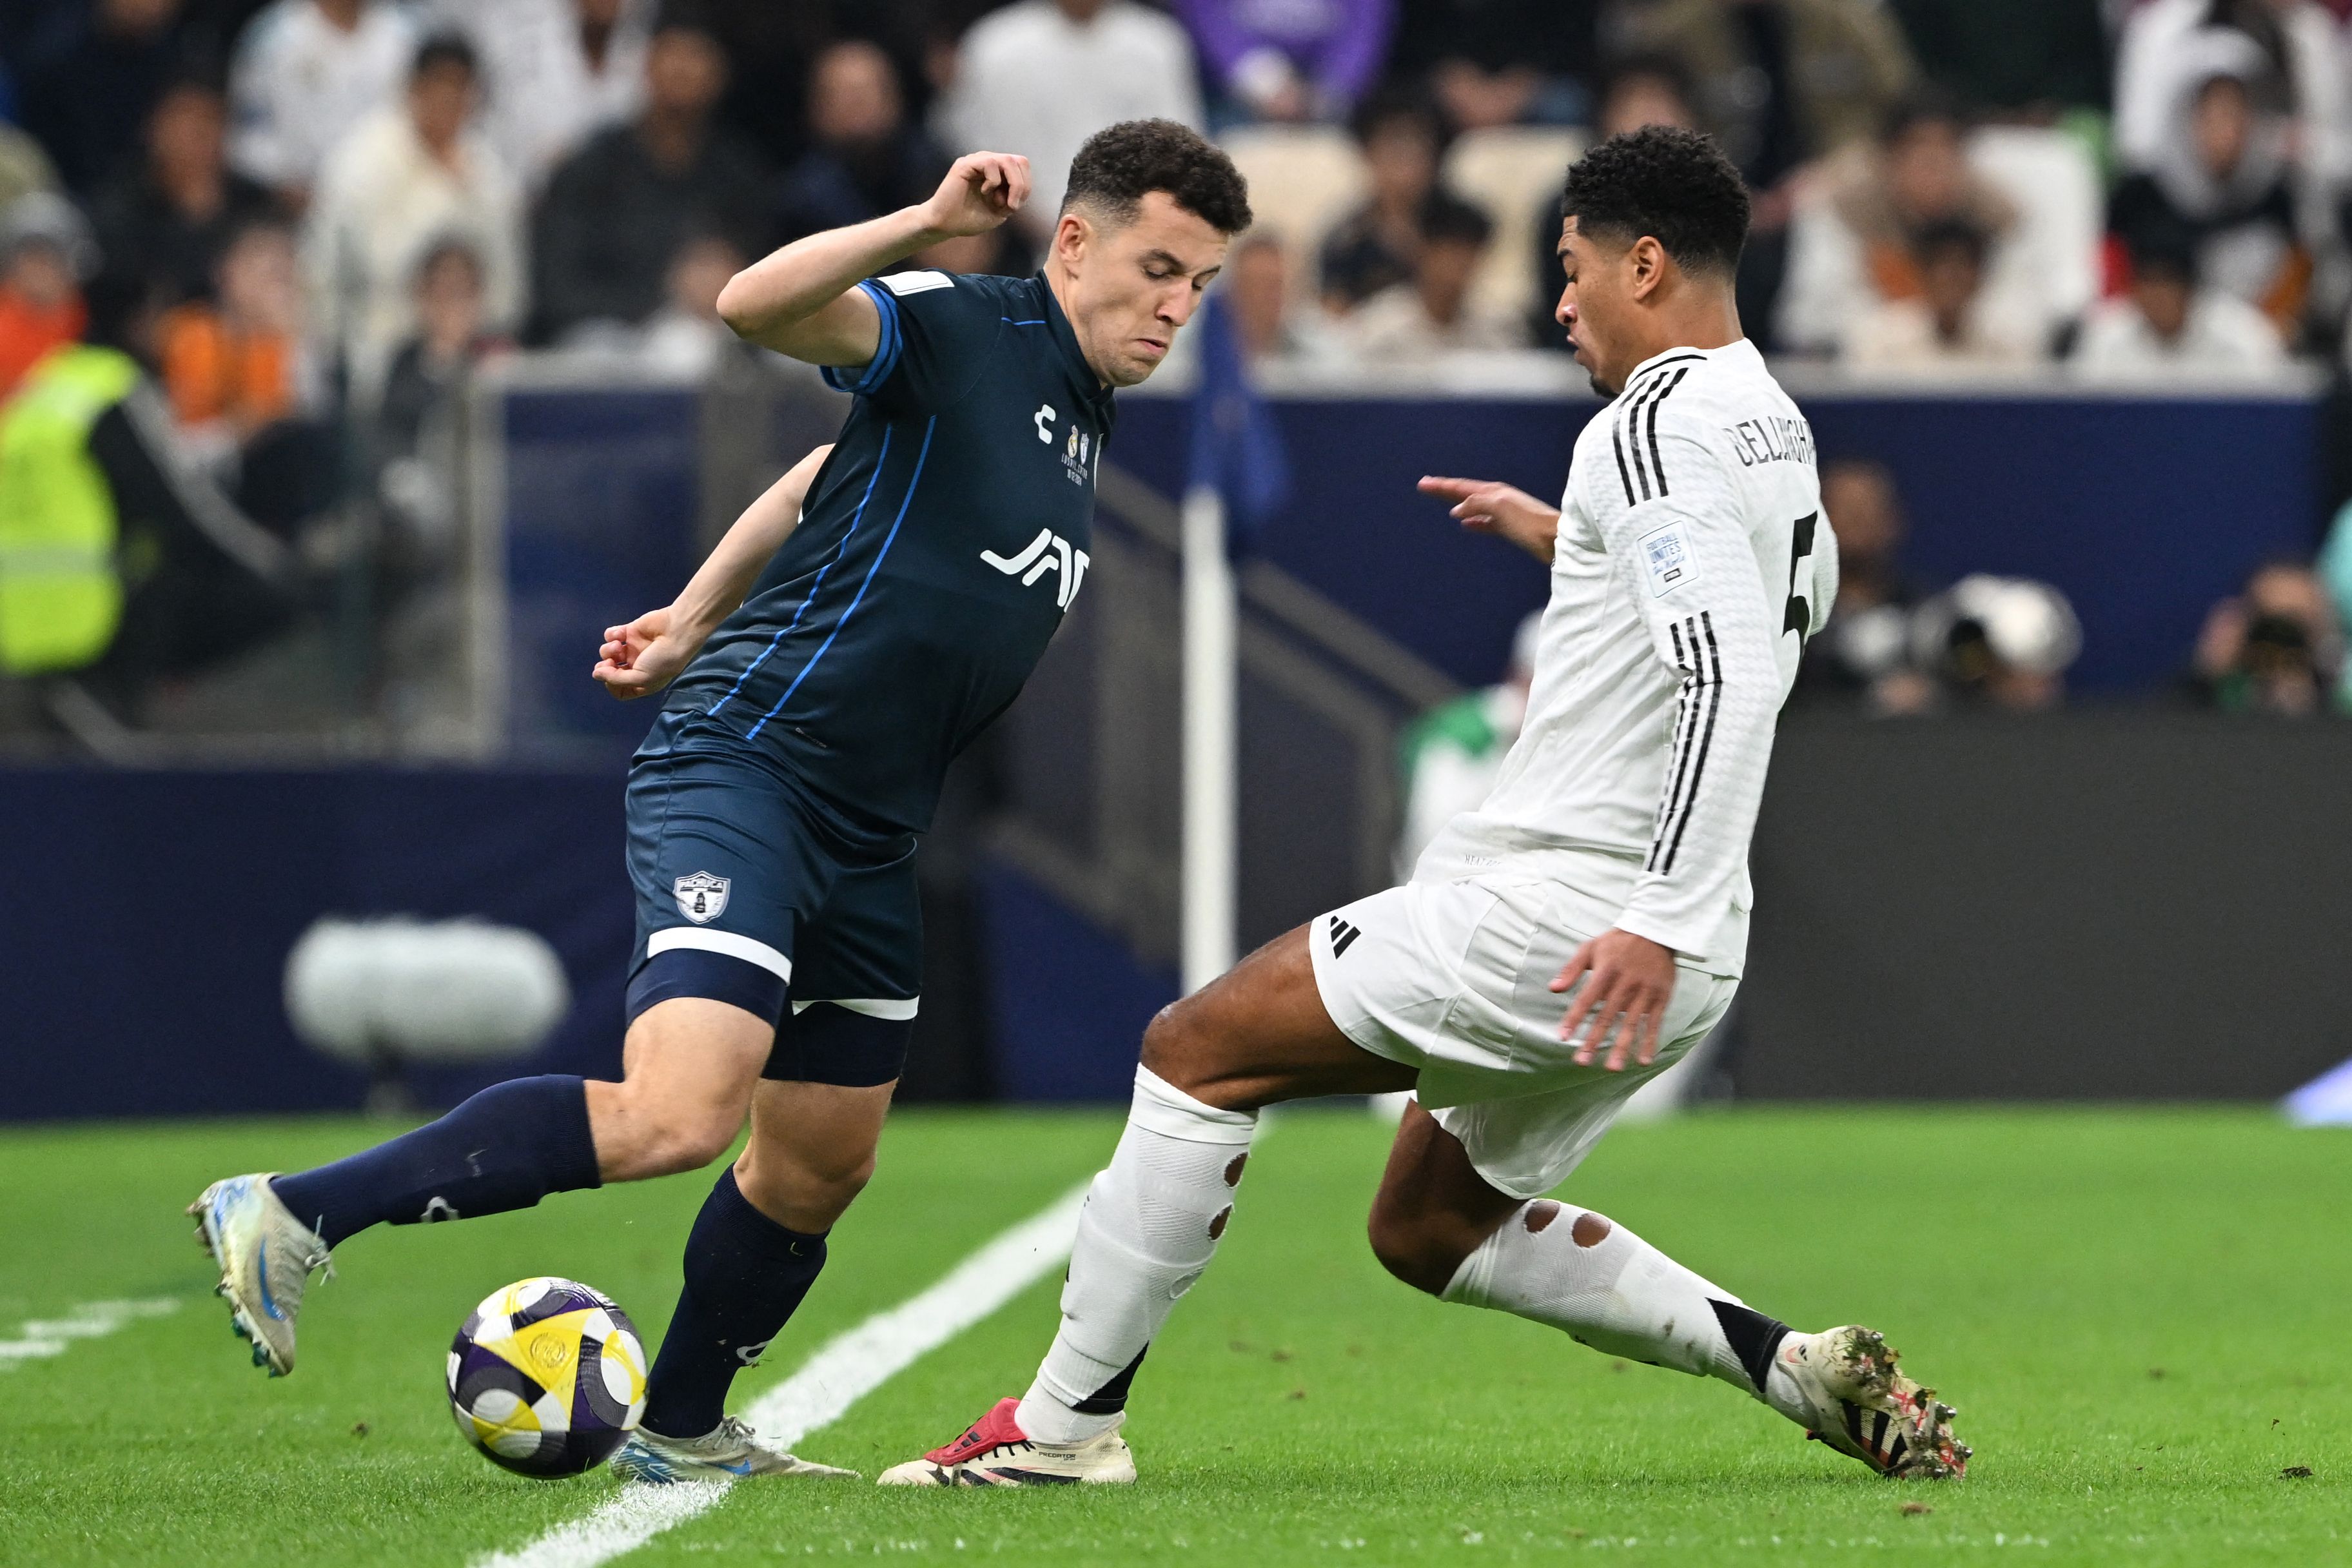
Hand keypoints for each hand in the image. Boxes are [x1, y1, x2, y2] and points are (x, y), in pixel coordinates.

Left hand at [593, 606, 697, 700]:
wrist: (677, 631)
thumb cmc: (663, 659)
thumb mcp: (642, 678)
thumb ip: (616, 679)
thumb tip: (595, 674)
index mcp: (643, 682)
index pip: (619, 690)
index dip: (611, 685)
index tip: (612, 679)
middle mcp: (636, 667)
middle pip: (611, 672)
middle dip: (606, 668)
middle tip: (610, 663)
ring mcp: (632, 649)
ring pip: (608, 653)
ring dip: (608, 650)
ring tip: (618, 646)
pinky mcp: (630, 632)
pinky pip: (611, 635)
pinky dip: (611, 635)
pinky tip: (620, 634)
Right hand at [921, 152, 1029, 238]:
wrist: (946, 224)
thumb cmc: (970, 218)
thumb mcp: (1001, 211)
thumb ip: (1014, 197)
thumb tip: (1022, 187)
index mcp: (998, 171)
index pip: (1022, 166)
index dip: (1025, 185)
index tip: (1014, 206)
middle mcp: (988, 161)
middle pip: (1019, 161)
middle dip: (1021, 186)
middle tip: (1011, 206)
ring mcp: (977, 161)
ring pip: (1008, 160)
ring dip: (1011, 185)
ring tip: (999, 202)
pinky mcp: (965, 164)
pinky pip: (990, 163)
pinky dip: (993, 181)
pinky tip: (984, 192)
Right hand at [1418, 475, 1558, 562]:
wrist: (1557, 540)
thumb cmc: (1530, 524)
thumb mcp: (1500, 508)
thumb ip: (1477, 504)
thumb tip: (1458, 509)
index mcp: (1495, 492)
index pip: (1462, 487)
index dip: (1442, 486)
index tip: (1424, 483)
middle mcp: (1499, 499)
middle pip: (1466, 493)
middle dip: (1446, 490)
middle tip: (1426, 486)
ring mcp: (1504, 513)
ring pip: (1474, 506)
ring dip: (1458, 504)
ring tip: (1445, 504)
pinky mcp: (1510, 528)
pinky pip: (1485, 522)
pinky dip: (1473, 521)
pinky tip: (1467, 524)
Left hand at [1551, 929, 1678, 1072]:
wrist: (1656, 930)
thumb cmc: (1617, 942)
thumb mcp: (1591, 947)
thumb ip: (1571, 969)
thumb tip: (1553, 989)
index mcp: (1606, 970)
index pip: (1587, 998)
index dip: (1575, 1017)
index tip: (1563, 1037)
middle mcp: (1626, 982)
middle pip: (1607, 1015)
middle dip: (1594, 1039)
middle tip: (1581, 1061)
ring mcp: (1645, 991)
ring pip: (1631, 1023)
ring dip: (1622, 1046)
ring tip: (1612, 1067)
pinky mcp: (1661, 996)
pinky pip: (1655, 1022)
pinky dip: (1650, 1041)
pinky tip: (1643, 1060)